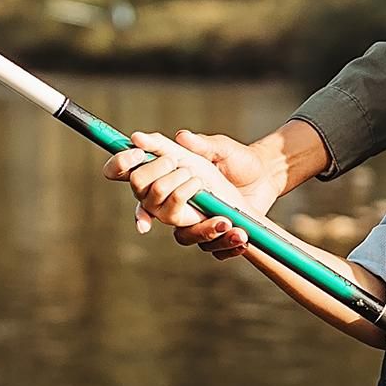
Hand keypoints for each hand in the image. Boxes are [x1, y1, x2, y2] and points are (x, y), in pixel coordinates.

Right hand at [102, 129, 282, 257]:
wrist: (266, 177)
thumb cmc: (238, 160)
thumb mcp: (221, 149)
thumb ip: (200, 144)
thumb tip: (180, 136)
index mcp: (169, 175)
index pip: (135, 177)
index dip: (120, 169)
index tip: (128, 161)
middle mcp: (174, 202)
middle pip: (150, 208)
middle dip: (169, 192)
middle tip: (195, 178)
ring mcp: (193, 222)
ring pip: (182, 237)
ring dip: (204, 229)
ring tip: (226, 219)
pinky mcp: (213, 237)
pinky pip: (211, 250)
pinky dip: (227, 243)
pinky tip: (241, 235)